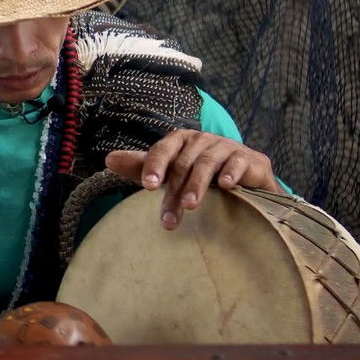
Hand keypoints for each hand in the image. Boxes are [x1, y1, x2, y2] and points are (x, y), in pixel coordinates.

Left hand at [105, 129, 278, 230]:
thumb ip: (142, 167)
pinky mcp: (251, 159)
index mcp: (181, 141)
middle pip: (184, 163)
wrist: (246, 181)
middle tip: (168, 219)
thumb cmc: (200, 176)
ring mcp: (228, 147)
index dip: (154, 166)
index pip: (163, 149)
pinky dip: (232, 173)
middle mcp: (203, 140)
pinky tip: (226, 186)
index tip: (148, 187)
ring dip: (198, 184)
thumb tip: (109, 160)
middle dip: (175, 192)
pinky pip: (239, 162)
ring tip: (191, 206)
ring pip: (208, 162)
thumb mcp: (170, 172)